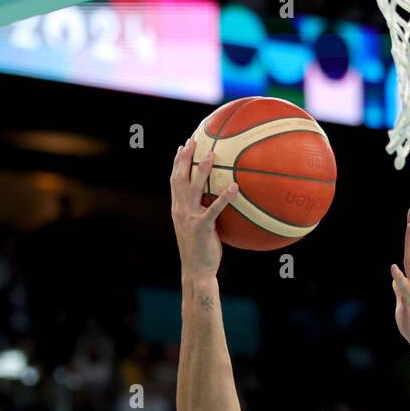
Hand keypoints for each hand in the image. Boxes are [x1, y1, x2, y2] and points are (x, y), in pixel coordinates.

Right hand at [170, 135, 239, 278]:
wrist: (196, 270)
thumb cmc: (200, 250)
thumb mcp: (196, 227)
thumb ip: (200, 211)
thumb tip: (214, 199)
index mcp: (178, 208)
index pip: (174, 180)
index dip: (177, 162)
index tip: (182, 146)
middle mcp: (180, 210)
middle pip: (180, 178)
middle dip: (185, 158)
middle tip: (193, 140)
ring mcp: (189, 218)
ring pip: (194, 188)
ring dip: (202, 170)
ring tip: (212, 154)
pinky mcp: (202, 227)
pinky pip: (214, 209)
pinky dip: (224, 197)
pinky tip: (235, 188)